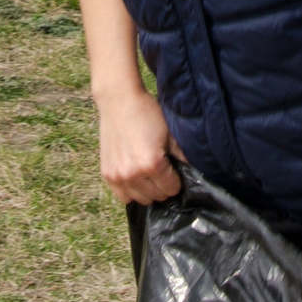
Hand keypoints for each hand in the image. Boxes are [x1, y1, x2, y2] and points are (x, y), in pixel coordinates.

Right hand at [93, 84, 181, 206]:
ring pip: (140, 200)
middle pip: (156, 197)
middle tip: (163, 172)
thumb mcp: (170, 133)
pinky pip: (122, 196)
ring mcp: (118, 176)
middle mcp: (133, 174)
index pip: (171, 189)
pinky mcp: (107, 174)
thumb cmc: (147, 114)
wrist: (119, 101)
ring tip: (149, 175)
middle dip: (163, 187)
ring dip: (148, 191)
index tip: (175, 172)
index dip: (177, 181)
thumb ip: (183, 156)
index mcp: (152, 164)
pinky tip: (136, 177)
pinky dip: (131, 191)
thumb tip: (193, 172)